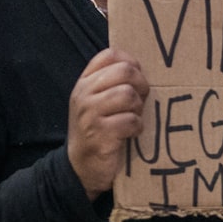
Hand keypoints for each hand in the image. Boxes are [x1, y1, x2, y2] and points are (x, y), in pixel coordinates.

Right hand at [67, 48, 149, 199]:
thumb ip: (112, 82)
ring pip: (128, 95)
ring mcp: (90, 114)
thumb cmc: (96, 130)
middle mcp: (84, 95)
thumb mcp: (96, 101)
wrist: (80, 167)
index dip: (131, 62)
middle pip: (125, 71)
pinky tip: (131, 133)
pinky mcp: (99, 134)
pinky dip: (137, 127)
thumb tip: (142, 68)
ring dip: (138, 108)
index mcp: (84, 82)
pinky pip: (130, 120)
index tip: (138, 77)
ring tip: (134, 117)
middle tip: (141, 99)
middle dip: (141, 85)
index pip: (110, 55)